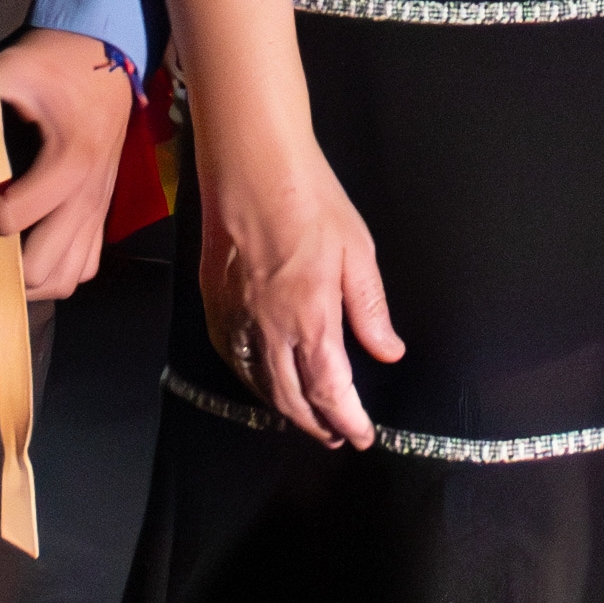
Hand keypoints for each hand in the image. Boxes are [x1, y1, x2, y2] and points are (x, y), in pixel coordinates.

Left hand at [0, 27, 133, 301]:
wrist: (106, 52)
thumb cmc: (56, 61)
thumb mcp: (10, 69)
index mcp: (68, 164)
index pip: (7, 219)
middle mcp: (88, 199)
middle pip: (37, 270)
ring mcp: (99, 211)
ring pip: (63, 280)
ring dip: (22, 279)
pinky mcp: (102, 213)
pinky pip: (82, 267)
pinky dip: (53, 273)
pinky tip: (26, 249)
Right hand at [196, 136, 407, 446]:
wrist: (254, 166)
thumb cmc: (313, 201)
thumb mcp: (358, 252)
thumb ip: (370, 310)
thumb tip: (388, 352)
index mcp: (311, 318)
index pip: (330, 391)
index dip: (347, 420)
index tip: (363, 436)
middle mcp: (269, 330)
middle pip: (291, 399)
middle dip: (317, 424)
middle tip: (339, 435)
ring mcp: (237, 320)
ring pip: (259, 385)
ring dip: (286, 409)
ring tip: (308, 417)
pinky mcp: (215, 306)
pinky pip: (234, 360)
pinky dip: (253, 382)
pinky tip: (266, 381)